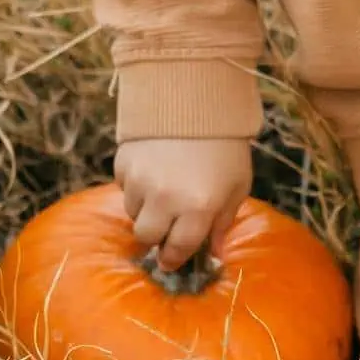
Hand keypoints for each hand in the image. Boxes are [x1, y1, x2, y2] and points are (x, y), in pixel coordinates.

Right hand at [114, 137, 250, 272]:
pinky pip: (123, 187)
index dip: (174, 258)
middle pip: (146, 237)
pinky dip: (135, 184)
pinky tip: (154, 167)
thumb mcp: (237, 185)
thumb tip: (212, 254)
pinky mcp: (123, 163)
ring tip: (164, 186)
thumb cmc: (226, 147)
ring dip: (145, 208)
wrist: (198, 100)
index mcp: (198, 208)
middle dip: (156, 235)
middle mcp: (165, 199)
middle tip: (166, 224)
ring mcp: (140, 181)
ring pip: (132, 212)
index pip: (177, 250)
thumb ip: (223, 222)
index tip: (171, 260)